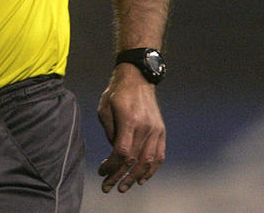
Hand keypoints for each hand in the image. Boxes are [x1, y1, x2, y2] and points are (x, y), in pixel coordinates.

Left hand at [97, 65, 165, 192]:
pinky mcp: (161, 131)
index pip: (122, 151)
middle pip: (135, 160)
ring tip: (124, 186)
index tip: (101, 171)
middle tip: (109, 186)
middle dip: (120, 176)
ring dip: (135, 177)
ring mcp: (156, 130)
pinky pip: (159, 156)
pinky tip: (142, 178)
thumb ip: (109, 132)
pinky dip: (151, 170)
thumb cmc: (116, 92)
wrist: (138, 78)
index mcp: (130, 120)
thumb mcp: (104, 108)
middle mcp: (146, 127)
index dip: (112, 166)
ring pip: (148, 161)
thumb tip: (113, 153)